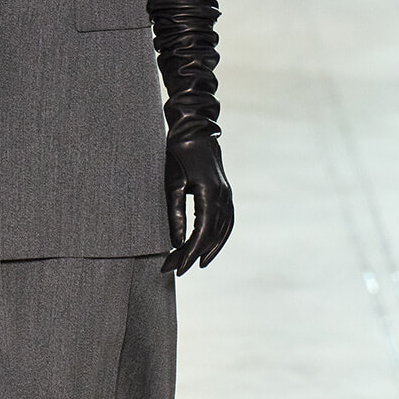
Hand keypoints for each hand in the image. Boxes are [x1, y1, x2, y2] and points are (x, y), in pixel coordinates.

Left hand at [162, 135, 233, 275]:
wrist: (195, 130)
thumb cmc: (178, 153)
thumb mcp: (171, 183)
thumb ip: (175, 213)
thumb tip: (177, 242)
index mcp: (209, 194)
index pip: (202, 233)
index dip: (190, 253)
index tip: (177, 267)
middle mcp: (223, 196)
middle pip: (212, 235)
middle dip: (194, 254)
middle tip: (176, 268)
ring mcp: (227, 194)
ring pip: (223, 231)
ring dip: (209, 249)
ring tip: (195, 263)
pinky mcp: (225, 192)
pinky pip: (226, 221)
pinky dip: (219, 236)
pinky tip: (208, 245)